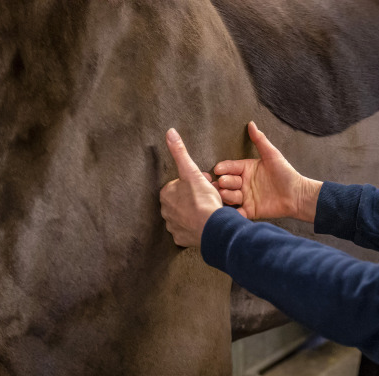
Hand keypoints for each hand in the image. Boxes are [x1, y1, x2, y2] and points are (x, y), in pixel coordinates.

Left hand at [160, 128, 222, 247]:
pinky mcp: (181, 239)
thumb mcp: (191, 171)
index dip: (191, 182)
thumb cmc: (203, 199)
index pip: (177, 185)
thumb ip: (180, 152)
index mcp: (166, 195)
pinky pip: (186, 231)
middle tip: (207, 196)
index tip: (202, 183)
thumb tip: (169, 132)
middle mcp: (166, 212)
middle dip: (191, 197)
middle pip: (180, 201)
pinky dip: (194, 228)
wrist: (213, 226)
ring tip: (207, 210)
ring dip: (192, 212)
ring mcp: (173, 227)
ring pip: (182, 216)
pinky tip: (203, 223)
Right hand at [214, 122, 321, 221]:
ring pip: (230, 196)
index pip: (231, 167)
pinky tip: (232, 210)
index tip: (218, 169)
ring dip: (227, 195)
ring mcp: (245, 197)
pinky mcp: (249, 210)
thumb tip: (251, 123)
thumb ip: (260, 140)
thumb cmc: (286, 173)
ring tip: (226, 194)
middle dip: (224, 182)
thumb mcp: (272, 155)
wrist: (297, 195)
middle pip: (228, 182)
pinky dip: (233, 212)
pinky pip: (238, 212)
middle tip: (222, 183)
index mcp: (246, 169)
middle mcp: (243, 183)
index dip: (224, 168)